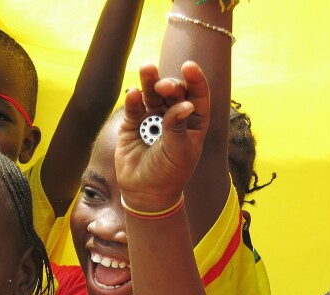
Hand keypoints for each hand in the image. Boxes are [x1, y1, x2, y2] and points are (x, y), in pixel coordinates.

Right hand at [116, 61, 209, 210]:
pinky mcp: (132, 124)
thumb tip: (184, 104)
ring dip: (150, 81)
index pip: (197, 96)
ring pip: (152, 94)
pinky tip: (134, 93)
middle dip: (170, 85)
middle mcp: (173, 116)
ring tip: (147, 67)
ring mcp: (152, 118)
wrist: (145, 193)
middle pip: (173, 92)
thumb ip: (178, 127)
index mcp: (193, 121)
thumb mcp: (179, 152)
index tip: (189, 66)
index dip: (195, 80)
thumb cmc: (169, 174)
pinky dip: (134, 100)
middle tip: (164, 87)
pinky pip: (134, 108)